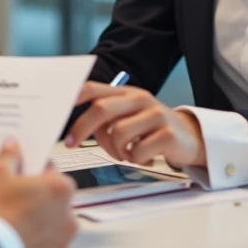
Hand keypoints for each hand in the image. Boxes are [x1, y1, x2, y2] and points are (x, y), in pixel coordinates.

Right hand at [0, 139, 77, 247]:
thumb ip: (10, 157)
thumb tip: (13, 146)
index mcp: (60, 188)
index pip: (51, 170)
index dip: (35, 170)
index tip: (23, 174)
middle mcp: (69, 213)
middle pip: (54, 196)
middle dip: (39, 195)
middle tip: (16, 197)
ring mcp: (64, 236)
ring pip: (53, 219)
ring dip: (41, 216)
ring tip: (16, 217)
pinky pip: (49, 239)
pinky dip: (39, 236)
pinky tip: (21, 232)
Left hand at [65, 82, 205, 168]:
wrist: (191, 136)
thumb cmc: (151, 128)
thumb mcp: (128, 115)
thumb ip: (104, 117)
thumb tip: (76, 128)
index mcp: (126, 92)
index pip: (94, 88)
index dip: (73, 96)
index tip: (56, 109)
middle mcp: (139, 99)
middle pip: (101, 109)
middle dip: (81, 128)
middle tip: (71, 144)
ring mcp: (154, 115)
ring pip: (117, 134)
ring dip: (115, 151)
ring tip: (126, 153)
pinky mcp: (167, 134)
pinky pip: (137, 151)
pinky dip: (135, 159)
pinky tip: (144, 156)